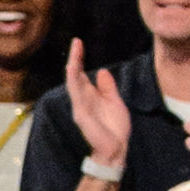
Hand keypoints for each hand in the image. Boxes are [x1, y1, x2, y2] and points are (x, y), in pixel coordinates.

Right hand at [64, 37, 131, 166]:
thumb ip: (107, 87)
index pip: (82, 74)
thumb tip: (101, 71)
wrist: (117, 149)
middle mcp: (82, 100)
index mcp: (91, 96)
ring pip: (73, 82)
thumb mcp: (115, 102)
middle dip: (75, 58)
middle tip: (76, 41)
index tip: (79, 43)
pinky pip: (76, 94)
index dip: (80, 59)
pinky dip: (74, 81)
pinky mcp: (81, 114)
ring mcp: (80, 106)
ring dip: (73, 66)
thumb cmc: (115, 128)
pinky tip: (73, 70)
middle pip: (75, 75)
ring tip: (75, 51)